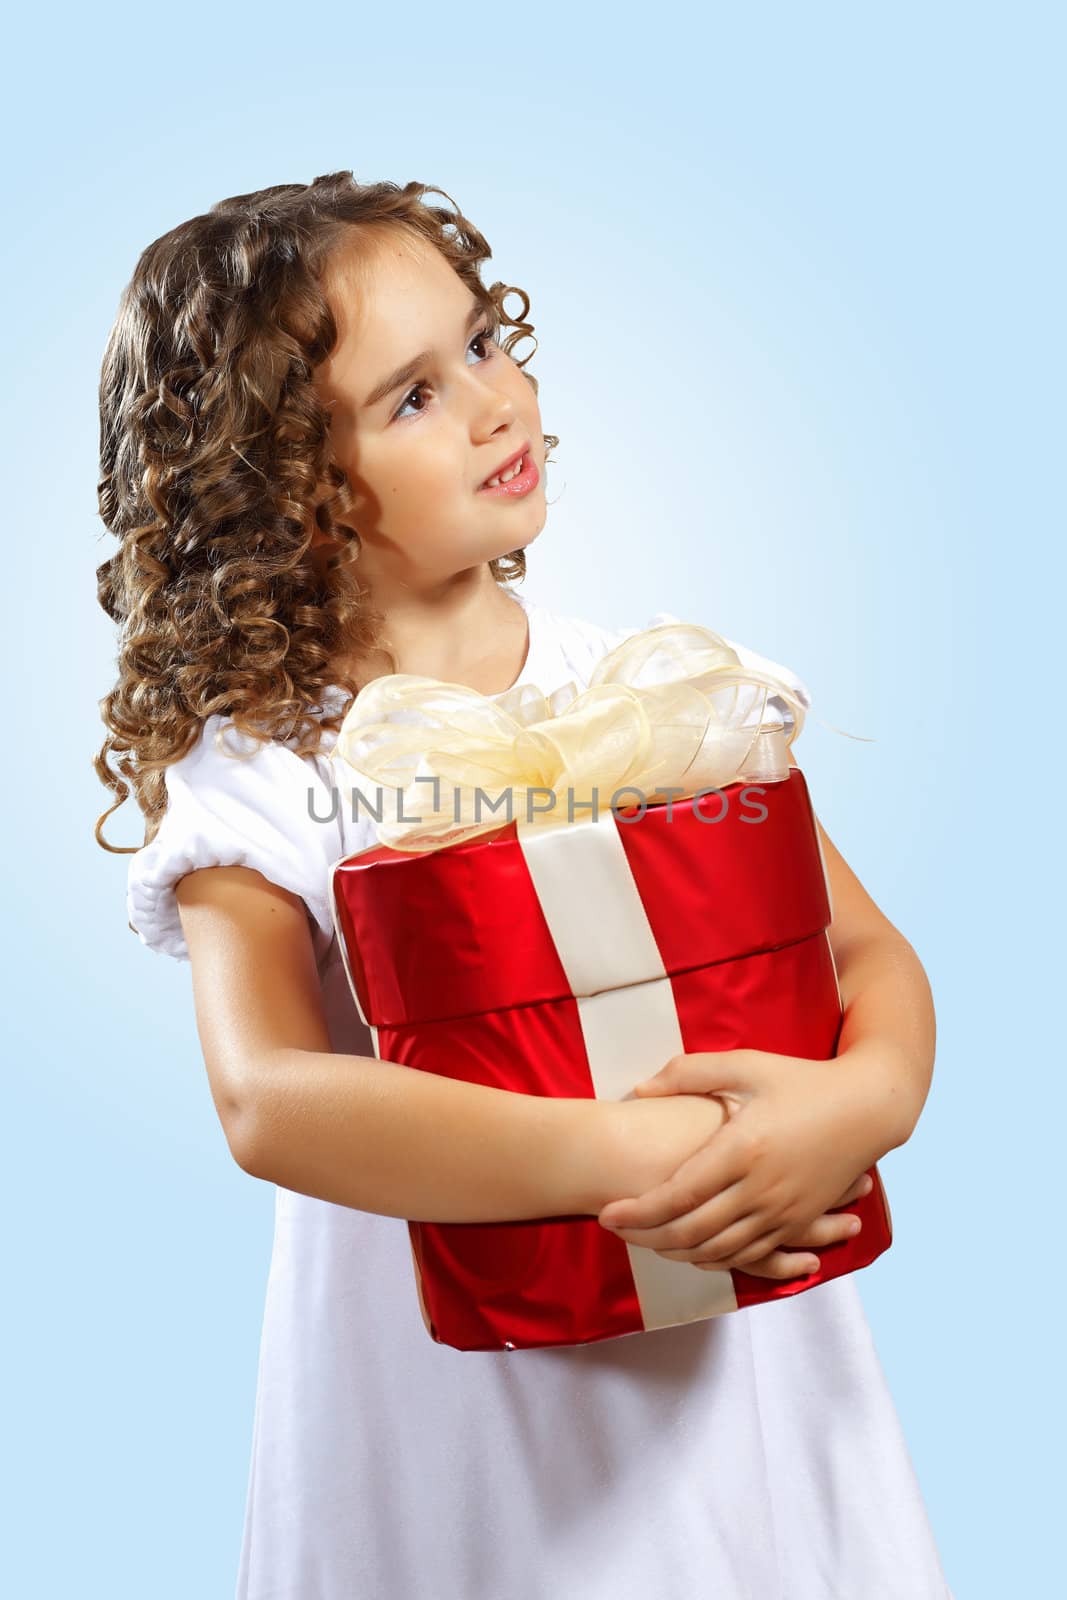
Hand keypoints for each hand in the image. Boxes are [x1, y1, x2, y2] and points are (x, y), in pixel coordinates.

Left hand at [597, 1048, 880, 1269]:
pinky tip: (694, 1253)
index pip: (677, 1195)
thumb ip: (690, 1073)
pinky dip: (717, 1260)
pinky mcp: (799, 1222)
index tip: (606, 1213)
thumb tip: (640, 1088)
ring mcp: (783, 1211)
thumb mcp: (747, 1065)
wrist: (869, 1107)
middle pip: (691, 1232)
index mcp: (742, 1149)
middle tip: (618, 1232)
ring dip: (677, 1253)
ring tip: (647, 1242)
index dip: (637, 1211)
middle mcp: (761, 1189)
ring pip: (719, 1251)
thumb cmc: (803, 1080)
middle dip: (647, 1238)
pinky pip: (752, 1256)